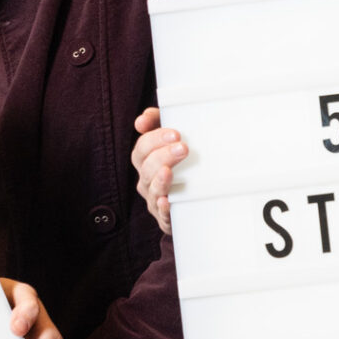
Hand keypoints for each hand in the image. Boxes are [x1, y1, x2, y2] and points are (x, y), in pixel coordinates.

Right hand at [131, 105, 186, 234]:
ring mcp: (154, 199)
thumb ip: (157, 122)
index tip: (176, 133)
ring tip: (169, 172)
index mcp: (145, 160)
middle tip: (183, 148)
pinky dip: (163, 209)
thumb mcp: (171, 139)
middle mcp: (146, 179)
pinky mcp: (166, 218)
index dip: (155, 139)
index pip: (142, 148)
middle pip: (147, 167)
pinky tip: (167, 202)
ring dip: (160, 180)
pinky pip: (162, 215)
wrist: (197, 197)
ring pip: (151, 189)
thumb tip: (141, 120)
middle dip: (163, 156)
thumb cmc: (181, 162)